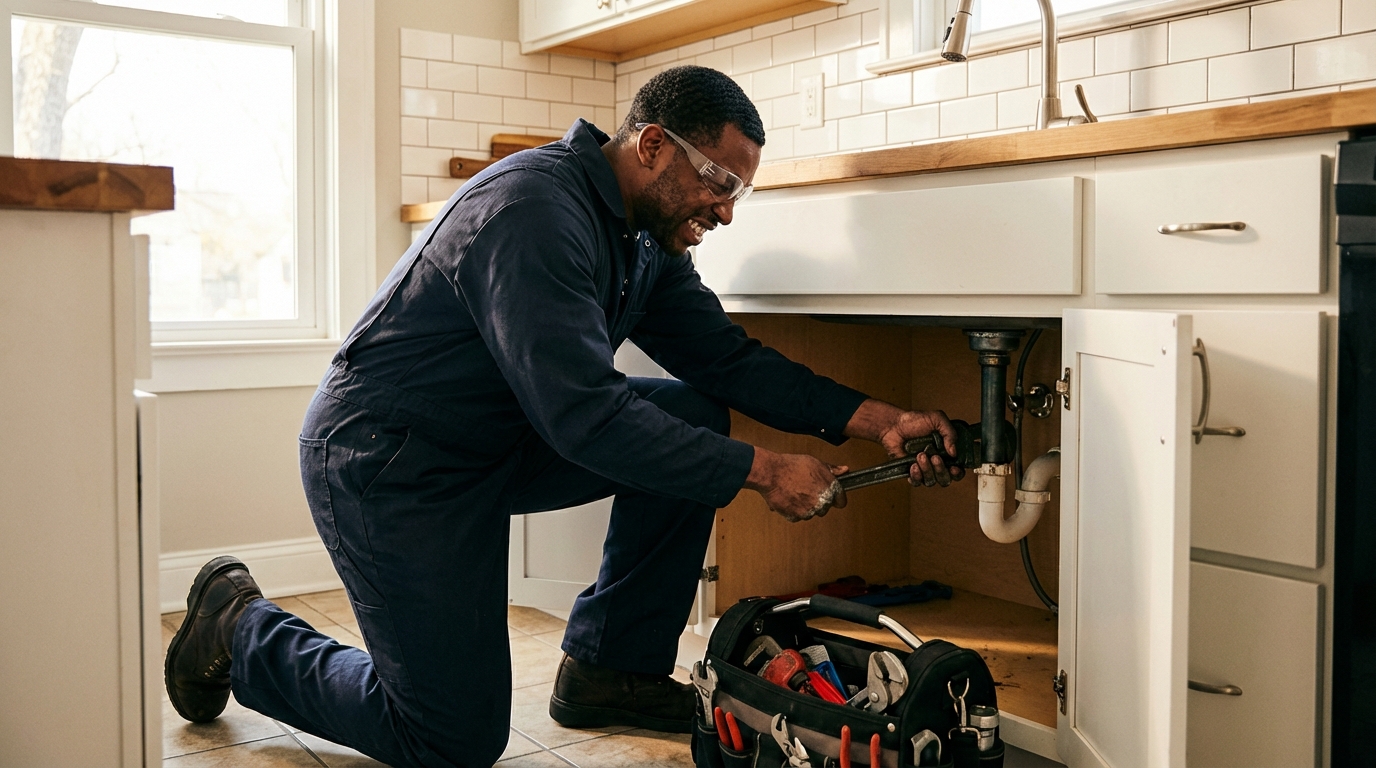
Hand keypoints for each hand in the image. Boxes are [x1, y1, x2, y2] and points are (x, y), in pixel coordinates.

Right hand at [743, 447, 848, 521]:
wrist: (771, 474)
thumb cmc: (792, 466)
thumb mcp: (816, 463)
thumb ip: (832, 470)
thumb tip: (844, 471)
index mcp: (830, 489)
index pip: (841, 501)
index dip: (835, 497)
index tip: (830, 496)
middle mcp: (822, 502)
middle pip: (825, 508)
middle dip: (818, 500)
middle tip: (807, 488)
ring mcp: (809, 511)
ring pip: (811, 512)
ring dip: (805, 505)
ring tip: (795, 491)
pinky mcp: (795, 517)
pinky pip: (797, 516)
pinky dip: (793, 510)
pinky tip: (788, 497)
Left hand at [844, 400, 964, 487]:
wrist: (894, 426)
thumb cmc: (914, 421)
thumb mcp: (937, 419)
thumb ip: (950, 432)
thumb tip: (954, 451)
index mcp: (946, 452)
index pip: (957, 469)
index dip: (958, 472)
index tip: (954, 468)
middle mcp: (936, 462)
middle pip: (945, 478)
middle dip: (940, 469)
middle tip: (934, 457)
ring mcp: (924, 468)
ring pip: (931, 481)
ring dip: (927, 469)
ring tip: (920, 455)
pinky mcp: (911, 472)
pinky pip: (917, 482)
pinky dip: (916, 475)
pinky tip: (913, 465)